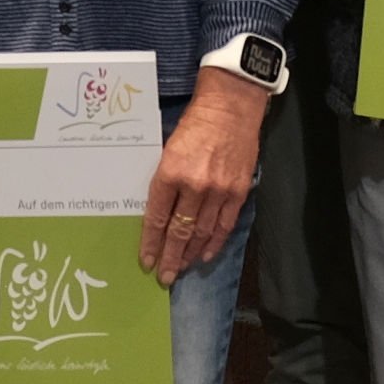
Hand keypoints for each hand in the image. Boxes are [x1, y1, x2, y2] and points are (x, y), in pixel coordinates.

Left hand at [141, 70, 265, 282]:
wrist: (230, 106)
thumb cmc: (194, 124)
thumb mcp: (167, 149)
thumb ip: (164, 181)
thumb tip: (158, 212)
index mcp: (170, 173)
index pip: (156, 218)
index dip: (150, 243)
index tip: (146, 261)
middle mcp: (194, 186)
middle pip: (179, 232)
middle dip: (170, 257)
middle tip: (164, 276)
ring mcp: (218, 190)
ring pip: (202, 233)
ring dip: (190, 254)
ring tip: (182, 269)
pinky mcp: (238, 191)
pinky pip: (225, 225)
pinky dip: (215, 243)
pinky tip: (206, 255)